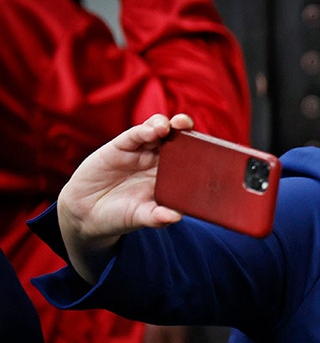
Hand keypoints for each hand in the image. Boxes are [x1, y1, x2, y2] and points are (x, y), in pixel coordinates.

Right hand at [58, 113, 191, 282]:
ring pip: (156, 130)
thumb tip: (176, 218)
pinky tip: (150, 131)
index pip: (190, 156)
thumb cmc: (121, 215)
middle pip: (175, 138)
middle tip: (187, 124)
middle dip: (183, 128)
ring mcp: (140, 151)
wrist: (88, 213)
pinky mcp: (120, 147)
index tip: (208, 144)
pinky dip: (143, 131)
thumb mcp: (141, 217)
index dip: (198, 147)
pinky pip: (134, 135)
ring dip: (163, 125)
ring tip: (167, 127)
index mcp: (171, 175)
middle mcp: (158, 160)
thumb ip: (158, 217)